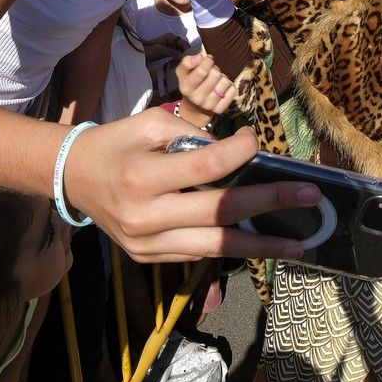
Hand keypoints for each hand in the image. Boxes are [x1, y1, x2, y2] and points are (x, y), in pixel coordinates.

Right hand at [63, 110, 321, 262]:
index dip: (238, 153)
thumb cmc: (114, 144)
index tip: (255, 140)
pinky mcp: (149, 258)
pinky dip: (231, 250)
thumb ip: (190, 135)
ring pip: (215, 246)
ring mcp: (147, 244)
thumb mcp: (146, 123)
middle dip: (269, 202)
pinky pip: (197, 255)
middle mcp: (145, 215)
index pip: (205, 167)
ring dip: (261, 244)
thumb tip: (233, 153)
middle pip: (219, 211)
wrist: (72, 179)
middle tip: (310, 195)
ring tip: (299, 242)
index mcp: (142, 176)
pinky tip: (262, 246)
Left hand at [141, 32, 188, 63]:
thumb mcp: (161, 51)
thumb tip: (184, 57)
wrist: (139, 54)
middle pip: (184, 48)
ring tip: (183, 66)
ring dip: (182, 59)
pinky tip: (178, 66)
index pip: (184, 43)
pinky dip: (178, 61)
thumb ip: (173, 53)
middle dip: (186, 55)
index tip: (189, 59)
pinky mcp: (168, 53)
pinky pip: (176, 57)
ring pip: (181, 53)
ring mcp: (171, 47)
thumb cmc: (148, 50)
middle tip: (187, 64)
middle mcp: (172, 41)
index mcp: (171, 37)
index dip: (188, 50)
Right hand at [176, 52, 234, 124]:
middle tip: (211, 72)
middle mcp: (197, 98)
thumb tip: (201, 56)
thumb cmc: (190, 84)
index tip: (208, 60)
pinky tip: (222, 88)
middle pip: (215, 74)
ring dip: (223, 77)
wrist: (194, 108)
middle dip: (215, 69)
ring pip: (225, 81)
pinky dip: (230, 86)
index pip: (202, 71)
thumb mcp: (183, 73)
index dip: (208, 61)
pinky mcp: (220, 109)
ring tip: (216, 80)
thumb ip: (187, 62)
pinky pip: (232, 90)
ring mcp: (209, 105)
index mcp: (186, 88)